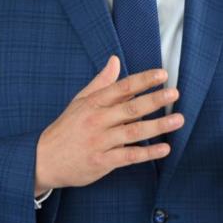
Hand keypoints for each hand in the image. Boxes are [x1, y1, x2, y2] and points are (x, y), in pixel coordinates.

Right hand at [34, 56, 182, 194]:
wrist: (43, 160)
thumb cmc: (66, 128)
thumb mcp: (79, 102)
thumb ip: (100, 82)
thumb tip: (115, 60)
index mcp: (93, 103)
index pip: (121, 87)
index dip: (143, 80)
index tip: (162, 74)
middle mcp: (97, 121)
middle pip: (130, 108)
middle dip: (154, 100)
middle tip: (174, 93)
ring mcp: (100, 142)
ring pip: (133, 132)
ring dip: (158, 126)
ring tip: (178, 120)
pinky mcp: (102, 162)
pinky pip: (129, 156)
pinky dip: (147, 153)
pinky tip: (164, 149)